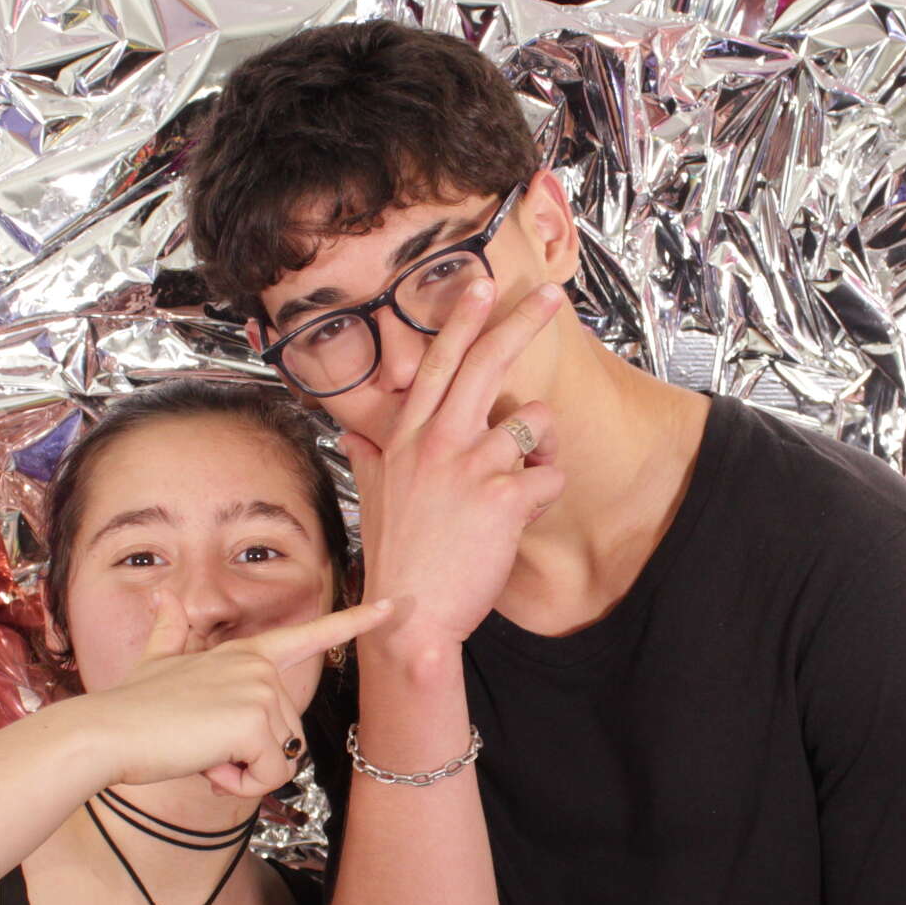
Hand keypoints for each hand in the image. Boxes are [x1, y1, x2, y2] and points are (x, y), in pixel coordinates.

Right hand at [74, 594, 389, 796]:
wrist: (107, 733)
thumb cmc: (131, 706)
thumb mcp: (156, 662)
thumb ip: (170, 632)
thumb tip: (164, 596)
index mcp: (246, 654)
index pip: (312, 635)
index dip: (357, 621)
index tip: (397, 604)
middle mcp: (261, 668)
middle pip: (290, 734)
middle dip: (252, 758)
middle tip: (206, 750)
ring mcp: (260, 691)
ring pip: (282, 760)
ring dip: (244, 774)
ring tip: (202, 754)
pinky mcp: (254, 722)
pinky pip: (269, 776)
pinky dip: (240, 786)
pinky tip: (207, 767)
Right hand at [341, 280, 566, 650]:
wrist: (410, 618)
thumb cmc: (397, 559)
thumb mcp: (372, 497)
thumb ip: (371, 455)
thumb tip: (353, 429)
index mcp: (409, 438)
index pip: (437, 365)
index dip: (461, 321)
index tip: (481, 286)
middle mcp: (438, 441)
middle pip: (487, 363)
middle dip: (522, 323)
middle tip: (552, 296)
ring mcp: (471, 465)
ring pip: (536, 424)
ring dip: (542, 451)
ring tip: (519, 485)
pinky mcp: (504, 496)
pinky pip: (552, 477)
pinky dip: (547, 495)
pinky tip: (522, 518)